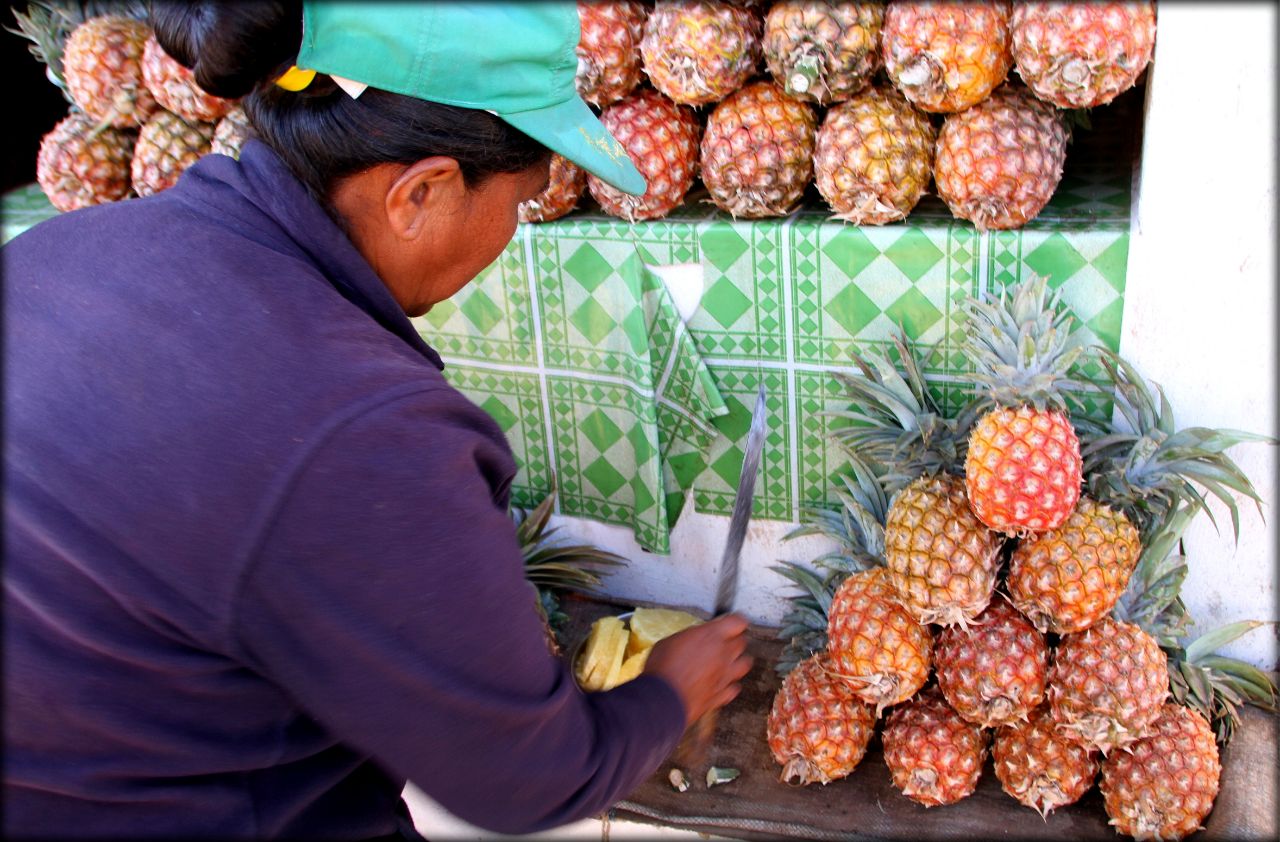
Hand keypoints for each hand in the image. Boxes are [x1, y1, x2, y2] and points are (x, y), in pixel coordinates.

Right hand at [643, 613, 753, 727]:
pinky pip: (734, 688)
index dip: (735, 621)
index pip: (737, 622)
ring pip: (744, 664)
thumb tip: (691, 638)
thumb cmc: (663, 669)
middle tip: (725, 640)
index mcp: (711, 636)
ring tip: (728, 661)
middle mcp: (723, 654)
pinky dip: (730, 685)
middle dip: (735, 639)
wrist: (663, 699)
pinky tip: (722, 683)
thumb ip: (689, 638)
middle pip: (742, 642)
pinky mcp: (721, 695)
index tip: (731, 621)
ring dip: (738, 661)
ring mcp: (725, 676)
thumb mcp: (670, 641)